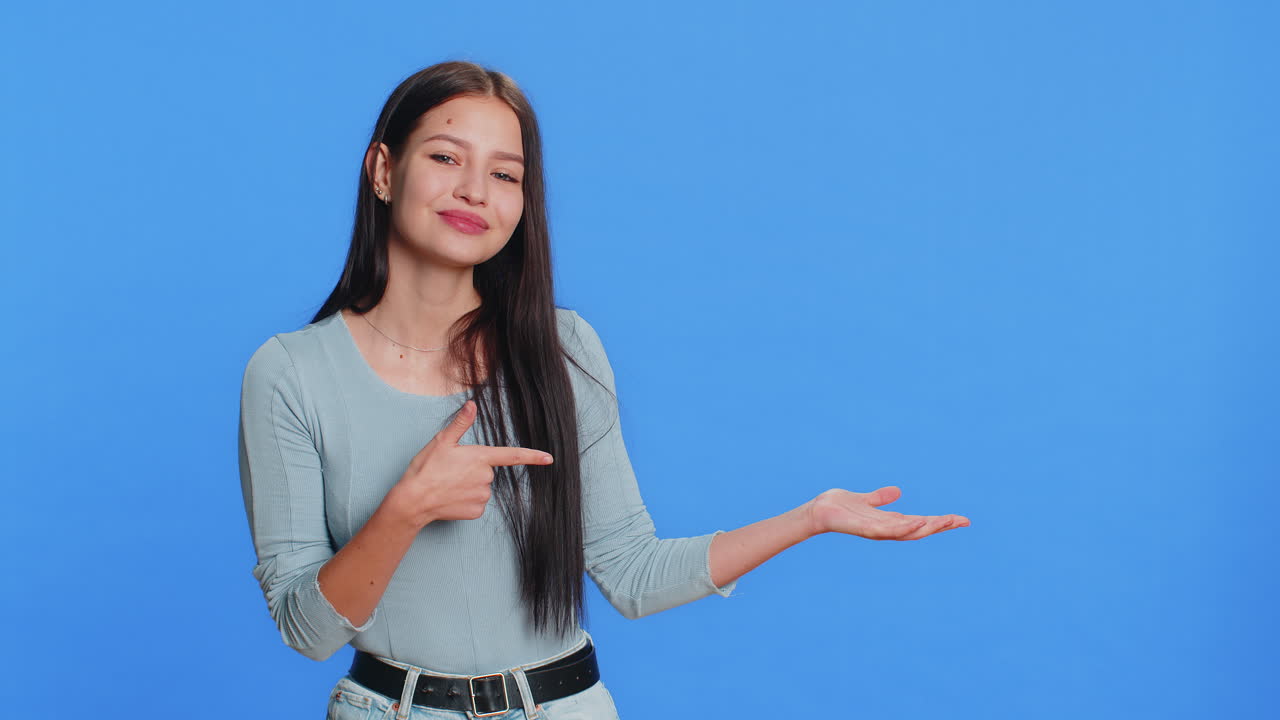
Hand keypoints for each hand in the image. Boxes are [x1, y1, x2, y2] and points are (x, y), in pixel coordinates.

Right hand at [385, 400, 553, 528]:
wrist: (413, 500)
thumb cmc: (426, 469)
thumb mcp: (442, 442)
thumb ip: (461, 423)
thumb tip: (472, 405)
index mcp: (480, 457)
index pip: (512, 455)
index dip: (532, 456)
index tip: (549, 458)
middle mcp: (485, 477)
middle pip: (488, 471)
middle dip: (474, 470)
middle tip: (451, 471)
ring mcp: (482, 496)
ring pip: (482, 487)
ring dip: (469, 485)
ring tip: (448, 484)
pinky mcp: (476, 512)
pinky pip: (476, 503)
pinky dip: (466, 500)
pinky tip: (451, 497)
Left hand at [805, 486, 969, 539]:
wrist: (817, 511)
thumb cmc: (839, 507)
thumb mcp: (865, 499)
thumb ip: (880, 498)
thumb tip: (897, 491)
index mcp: (889, 521)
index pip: (921, 523)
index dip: (940, 522)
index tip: (961, 519)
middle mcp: (887, 529)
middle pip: (921, 529)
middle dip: (942, 526)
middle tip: (963, 521)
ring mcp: (878, 531)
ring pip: (909, 531)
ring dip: (928, 527)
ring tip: (946, 521)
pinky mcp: (866, 529)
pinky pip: (889, 530)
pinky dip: (905, 527)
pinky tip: (919, 521)